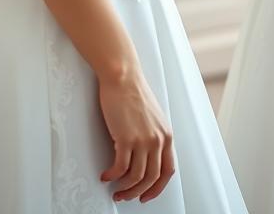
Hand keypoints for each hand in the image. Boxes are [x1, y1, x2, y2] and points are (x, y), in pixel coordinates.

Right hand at [98, 65, 174, 202]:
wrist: (123, 76)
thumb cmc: (133, 92)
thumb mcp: (152, 117)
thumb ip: (153, 136)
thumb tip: (145, 157)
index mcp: (166, 135)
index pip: (168, 171)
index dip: (157, 188)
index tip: (146, 195)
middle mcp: (158, 140)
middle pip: (152, 178)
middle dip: (137, 192)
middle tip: (125, 196)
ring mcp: (143, 140)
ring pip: (136, 177)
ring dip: (124, 188)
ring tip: (113, 189)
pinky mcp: (126, 138)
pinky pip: (120, 167)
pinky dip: (112, 176)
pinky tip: (105, 175)